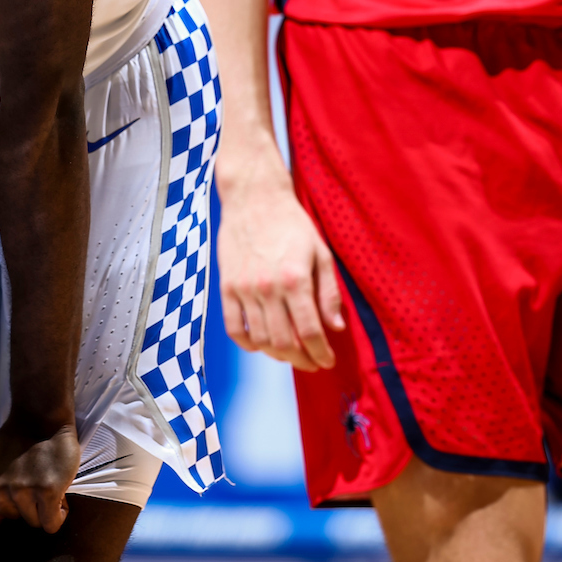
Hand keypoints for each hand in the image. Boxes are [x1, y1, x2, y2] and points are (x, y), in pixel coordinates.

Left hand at [0, 418, 79, 541]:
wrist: (41, 417)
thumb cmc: (14, 443)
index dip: (0, 515)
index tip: (12, 503)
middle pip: (10, 521)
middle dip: (23, 507)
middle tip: (31, 483)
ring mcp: (20, 490)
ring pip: (32, 522)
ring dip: (42, 508)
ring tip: (45, 483)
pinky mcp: (45, 490)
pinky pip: (52, 523)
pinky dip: (59, 514)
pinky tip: (59, 495)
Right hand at [218, 152, 344, 371]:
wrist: (254, 198)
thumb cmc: (291, 223)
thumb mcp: (320, 252)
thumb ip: (329, 292)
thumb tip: (335, 326)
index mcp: (295, 279)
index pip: (309, 331)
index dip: (320, 353)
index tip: (327, 360)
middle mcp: (268, 288)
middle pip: (284, 342)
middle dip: (302, 359)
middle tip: (312, 363)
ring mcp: (243, 289)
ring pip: (260, 339)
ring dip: (277, 355)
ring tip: (290, 354)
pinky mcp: (226, 287)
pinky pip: (233, 328)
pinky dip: (247, 344)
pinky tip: (260, 345)